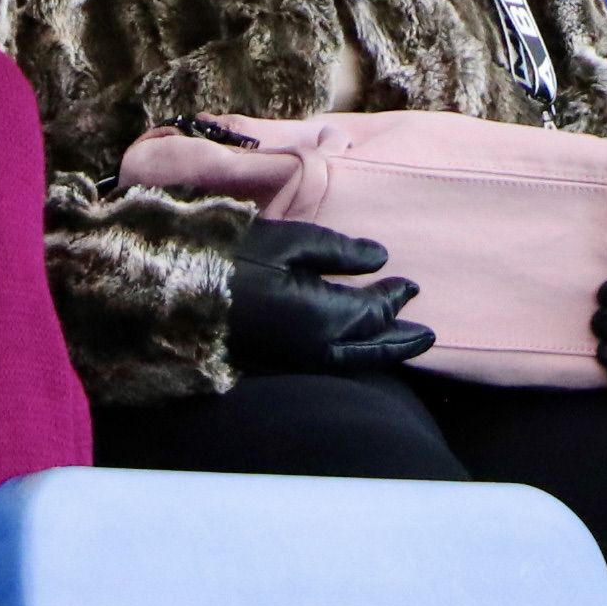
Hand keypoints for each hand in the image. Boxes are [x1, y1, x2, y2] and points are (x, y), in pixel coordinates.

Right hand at [228, 219, 434, 372]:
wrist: (179, 288)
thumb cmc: (236, 256)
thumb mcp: (292, 241)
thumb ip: (341, 252)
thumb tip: (381, 259)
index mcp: (323, 318)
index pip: (374, 313)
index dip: (396, 298)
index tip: (412, 285)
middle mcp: (316, 348)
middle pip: (369, 349)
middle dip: (399, 342)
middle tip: (427, 337)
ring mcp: (295, 359)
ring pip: (350, 362)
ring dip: (378, 353)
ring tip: (399, 344)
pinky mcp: (279, 360)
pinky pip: (329, 364)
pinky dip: (352, 357)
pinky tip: (355, 347)